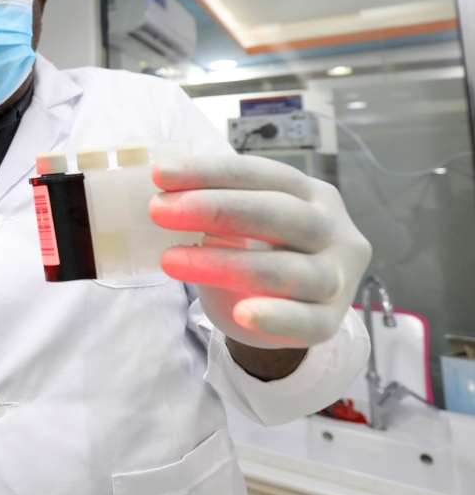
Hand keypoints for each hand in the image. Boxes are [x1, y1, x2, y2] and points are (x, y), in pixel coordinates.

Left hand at [150, 155, 370, 349]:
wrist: (285, 313)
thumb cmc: (258, 254)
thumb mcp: (243, 224)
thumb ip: (216, 207)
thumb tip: (162, 192)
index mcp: (311, 194)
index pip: (263, 174)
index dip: (210, 171)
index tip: (160, 174)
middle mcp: (333, 231)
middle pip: (280, 214)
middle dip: (215, 209)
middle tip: (158, 211)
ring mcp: (337, 278)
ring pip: (286, 269)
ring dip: (224, 264)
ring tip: (170, 261)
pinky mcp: (330, 322)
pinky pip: (305, 322)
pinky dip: (274, 317)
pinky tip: (242, 314)